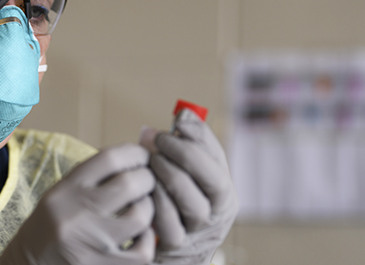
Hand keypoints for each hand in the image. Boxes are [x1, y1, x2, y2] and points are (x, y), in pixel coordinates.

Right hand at [0, 143, 156, 264]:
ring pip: (141, 217)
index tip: (143, 156)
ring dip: (148, 208)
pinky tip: (139, 236)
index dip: (135, 153)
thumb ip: (94, 176)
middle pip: (130, 183)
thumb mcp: (63, 193)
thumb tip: (136, 157)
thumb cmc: (52, 225)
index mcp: (66, 190)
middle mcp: (77, 214)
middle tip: (148, 181)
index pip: (109, 159)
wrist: (29, 264)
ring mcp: (92, 243)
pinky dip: (147, 240)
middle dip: (147, 179)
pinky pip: (143, 251)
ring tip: (141, 207)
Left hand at [145, 109, 238, 264]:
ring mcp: (197, 234)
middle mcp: (216, 216)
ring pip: (188, 200)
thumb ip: (188, 145)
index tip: (175, 123)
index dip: (197, 139)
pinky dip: (152, 198)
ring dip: (165, 174)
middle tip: (157, 140)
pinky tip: (141, 186)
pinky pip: (164, 220)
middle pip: (210, 180)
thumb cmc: (172, 203)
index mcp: (223, 195)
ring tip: (149, 160)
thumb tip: (181, 114)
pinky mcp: (174, 248)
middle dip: (181, 153)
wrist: (161, 252)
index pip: (218, 162)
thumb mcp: (186, 175)